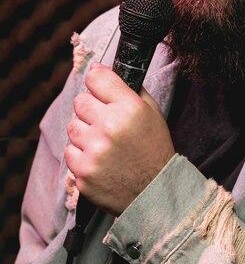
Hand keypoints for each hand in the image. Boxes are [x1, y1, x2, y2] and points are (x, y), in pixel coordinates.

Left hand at [64, 63, 174, 215]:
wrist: (155, 193)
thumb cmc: (154, 150)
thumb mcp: (153, 113)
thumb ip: (130, 89)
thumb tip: (102, 70)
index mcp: (129, 108)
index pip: (96, 78)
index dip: (96, 80)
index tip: (97, 84)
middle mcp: (109, 126)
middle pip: (80, 101)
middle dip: (91, 108)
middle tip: (105, 120)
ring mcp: (94, 150)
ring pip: (72, 126)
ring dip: (84, 131)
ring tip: (103, 142)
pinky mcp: (82, 172)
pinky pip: (69, 151)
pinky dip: (81, 154)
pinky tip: (99, 158)